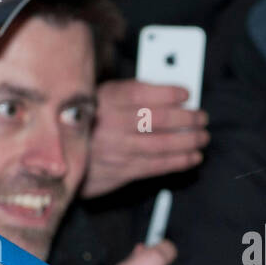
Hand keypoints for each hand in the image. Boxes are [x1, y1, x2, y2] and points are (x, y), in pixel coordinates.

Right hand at [83, 79, 208, 197]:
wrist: (63, 158)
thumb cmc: (89, 123)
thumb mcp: (100, 99)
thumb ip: (128, 95)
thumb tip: (168, 93)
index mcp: (103, 100)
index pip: (139, 93)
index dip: (167, 93)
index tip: (186, 93)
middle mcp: (109, 125)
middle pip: (155, 119)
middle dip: (185, 118)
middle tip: (201, 117)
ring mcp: (116, 150)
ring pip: (160, 144)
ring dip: (187, 141)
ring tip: (202, 137)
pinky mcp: (121, 171)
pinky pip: (155, 166)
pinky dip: (178, 161)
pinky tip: (193, 157)